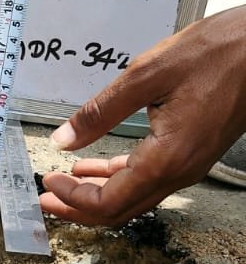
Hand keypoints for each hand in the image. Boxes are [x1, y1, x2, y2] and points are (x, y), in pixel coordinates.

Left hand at [39, 6, 245, 224]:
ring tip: (63, 183)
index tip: (46, 184)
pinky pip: (148, 178)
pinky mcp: (191, 153)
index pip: (109, 202)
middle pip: (120, 211)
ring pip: (134, 198)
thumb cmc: (218, 53)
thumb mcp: (147, 75)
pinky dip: (117, 177)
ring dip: (96, 194)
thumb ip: (100, 112)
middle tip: (44, 198)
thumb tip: (63, 139)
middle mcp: (180, 171)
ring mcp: (188, 165)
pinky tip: (94, 164)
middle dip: (78, 207)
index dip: (72, 199)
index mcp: (167, 158)